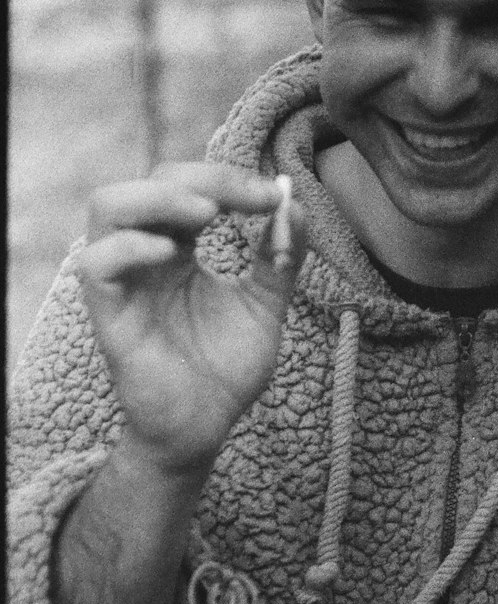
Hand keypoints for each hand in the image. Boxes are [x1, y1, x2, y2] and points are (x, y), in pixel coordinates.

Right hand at [78, 164, 307, 473]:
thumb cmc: (226, 367)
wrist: (205, 425)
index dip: (231, 180)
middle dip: (205, 177)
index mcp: (178, 246)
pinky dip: (131, 247)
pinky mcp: (109, 313)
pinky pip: (97, 263)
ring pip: (106, 206)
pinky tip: (173, 254)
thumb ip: (280, 257)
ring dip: (159, 197)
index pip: (190, 185)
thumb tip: (295, 204)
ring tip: (207, 213)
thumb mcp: (266, 305)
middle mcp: (145, 254)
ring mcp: (124, 280)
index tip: (274, 197)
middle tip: (250, 198)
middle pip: (151, 180)